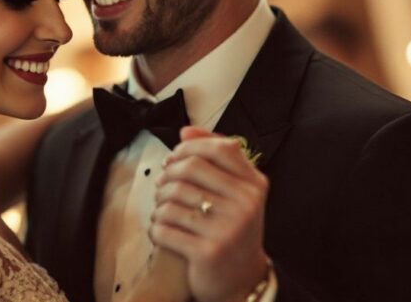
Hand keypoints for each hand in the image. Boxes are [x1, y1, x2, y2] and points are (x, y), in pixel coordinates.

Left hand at [150, 127, 269, 301]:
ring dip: (158, 203)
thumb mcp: (234, 192)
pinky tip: (160, 231)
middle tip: (161, 187)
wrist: (242, 280)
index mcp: (255, 185)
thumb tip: (185, 130)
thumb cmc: (232, 228)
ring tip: (161, 210)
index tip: (173, 160)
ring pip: (173, 197)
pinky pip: (166, 227)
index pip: (218, 148)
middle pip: (190, 169)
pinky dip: (156, 228)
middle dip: (167, 175)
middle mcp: (246, 205)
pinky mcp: (208, 252)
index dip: (187, 148)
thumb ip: (214, 157)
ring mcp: (229, 229)